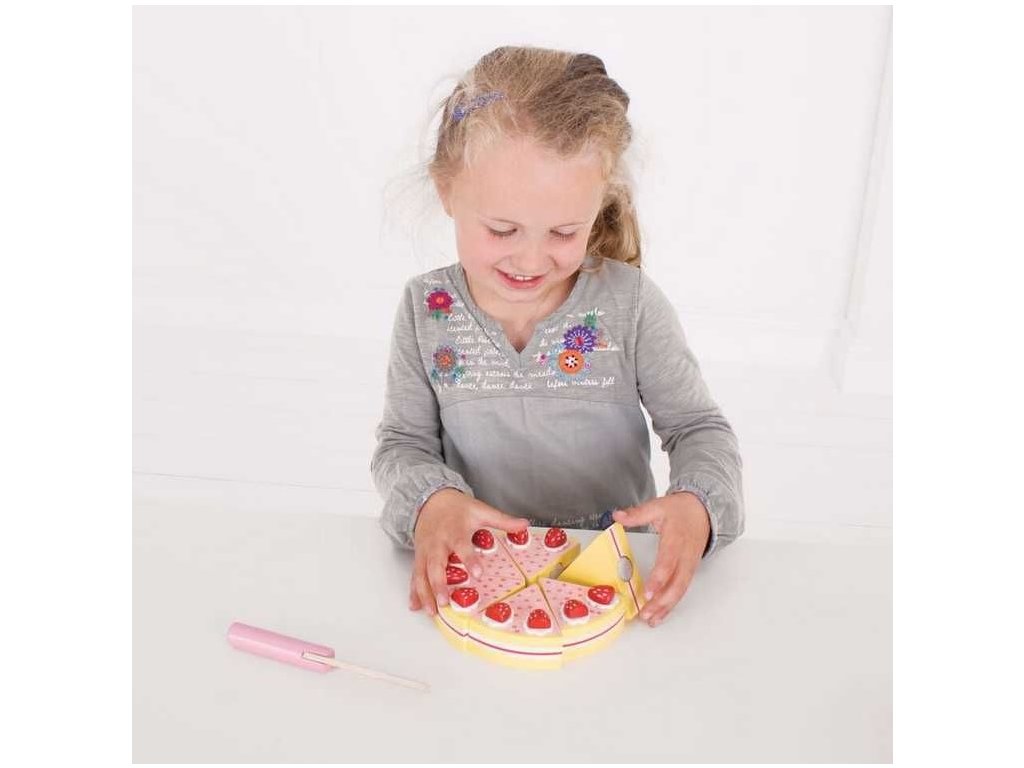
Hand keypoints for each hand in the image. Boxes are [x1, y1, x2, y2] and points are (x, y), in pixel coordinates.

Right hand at [409, 489, 529, 616]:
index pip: (461, 546)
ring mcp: (426, 552)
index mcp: (454, 531)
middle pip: (436, 565)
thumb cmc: (457, 508)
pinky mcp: (419, 557)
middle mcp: (437, 543)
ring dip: (424, 593)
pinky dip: (414, 591)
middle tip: (445, 601)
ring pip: (422, 574)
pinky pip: (415, 575)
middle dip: (438, 584)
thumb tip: (524, 524)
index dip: (469, 559)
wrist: (431, 500)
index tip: (478, 574)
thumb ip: (502, 520)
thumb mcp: (480, 510)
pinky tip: (415, 606)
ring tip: (431, 611)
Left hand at [612, 492, 710, 627]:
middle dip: (662, 601)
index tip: (648, 593)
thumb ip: (637, 513)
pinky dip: (671, 604)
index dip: (659, 579)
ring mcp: (689, 565)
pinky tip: (660, 614)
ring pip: (680, 590)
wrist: (703, 511)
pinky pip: (682, 589)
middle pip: (677, 583)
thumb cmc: (680, 510)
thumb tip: (618, 516)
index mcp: (676, 540)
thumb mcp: (658, 505)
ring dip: (666, 607)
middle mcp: (685, 556)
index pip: (668, 562)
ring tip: (651, 620)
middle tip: (645, 613)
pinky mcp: (690, 571)